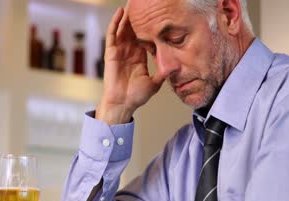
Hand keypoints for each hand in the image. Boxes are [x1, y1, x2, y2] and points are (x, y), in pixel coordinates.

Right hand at [96, 6, 164, 124]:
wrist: (123, 103)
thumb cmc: (136, 96)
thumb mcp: (155, 83)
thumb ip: (164, 73)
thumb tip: (177, 67)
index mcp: (139, 58)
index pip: (144, 37)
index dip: (148, 26)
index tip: (155, 15)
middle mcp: (129, 52)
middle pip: (133, 30)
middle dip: (137, 17)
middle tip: (142, 4)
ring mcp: (119, 52)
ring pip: (123, 29)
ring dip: (127, 16)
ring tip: (131, 3)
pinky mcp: (111, 53)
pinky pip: (113, 35)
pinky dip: (115, 23)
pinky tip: (120, 12)